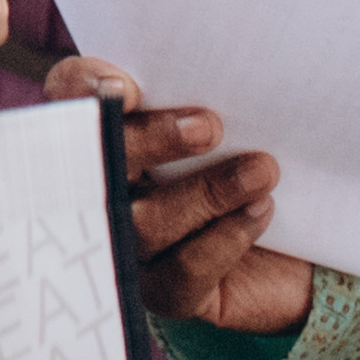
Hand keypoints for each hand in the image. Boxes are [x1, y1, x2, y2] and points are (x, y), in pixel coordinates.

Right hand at [48, 57, 311, 335]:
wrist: (292, 246)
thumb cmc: (243, 160)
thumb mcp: (218, 116)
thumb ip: (193, 89)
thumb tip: (201, 67)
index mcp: (101, 131)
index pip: (67, 98)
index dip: (82, 90)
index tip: (125, 87)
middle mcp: (99, 191)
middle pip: (98, 165)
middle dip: (150, 142)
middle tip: (211, 125)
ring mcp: (127, 246)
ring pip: (143, 223)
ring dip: (207, 193)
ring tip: (262, 170)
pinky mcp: (165, 293)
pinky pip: (184, 270)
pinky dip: (227, 237)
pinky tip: (261, 209)